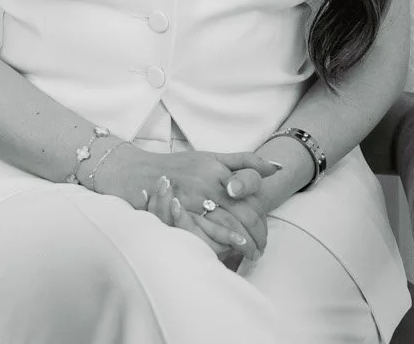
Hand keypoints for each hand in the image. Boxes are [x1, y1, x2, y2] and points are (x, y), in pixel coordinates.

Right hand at [95, 148, 280, 266]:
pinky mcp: (180, 211)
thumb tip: (278, 167)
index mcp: (217, 169)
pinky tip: (231, 251)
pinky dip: (222, 241)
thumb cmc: (177, 167)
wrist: (135, 172)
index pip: (250, 195)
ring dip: (244, 243)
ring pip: (229, 223)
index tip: (265, 232)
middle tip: (262, 249)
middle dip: (257, 234)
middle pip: (244, 212)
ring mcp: (194, 197)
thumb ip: (244, 161)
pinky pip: (206, 230)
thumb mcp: (211, 157)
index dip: (262, 216)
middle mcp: (207, 182)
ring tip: (252, 254)